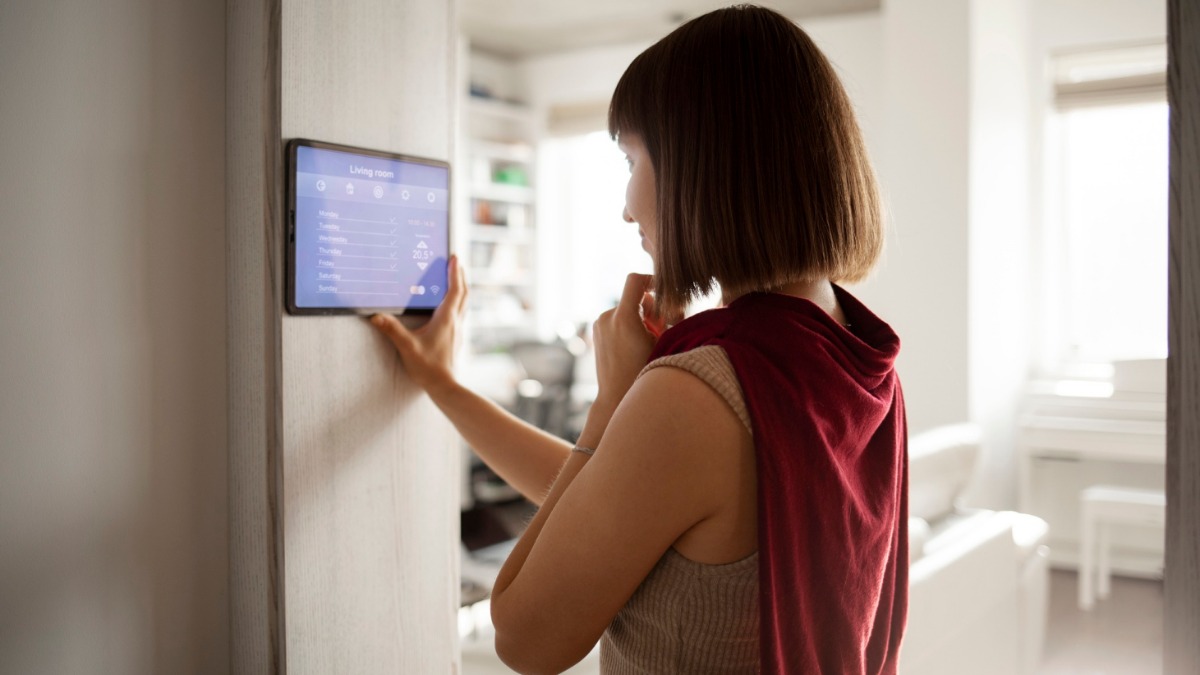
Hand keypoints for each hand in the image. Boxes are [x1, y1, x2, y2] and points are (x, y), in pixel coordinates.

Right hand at [370, 255, 466, 391]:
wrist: (445, 386)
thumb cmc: (429, 367)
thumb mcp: (407, 346)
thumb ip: (392, 330)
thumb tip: (376, 316)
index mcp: (446, 318)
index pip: (455, 289)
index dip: (455, 272)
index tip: (454, 257)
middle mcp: (456, 322)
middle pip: (464, 293)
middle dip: (460, 276)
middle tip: (456, 263)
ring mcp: (458, 330)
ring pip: (464, 304)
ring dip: (461, 289)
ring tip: (455, 280)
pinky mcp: (457, 338)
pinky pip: (460, 314)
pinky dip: (457, 303)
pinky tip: (448, 308)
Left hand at [581, 273, 674, 442]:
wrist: (616, 397)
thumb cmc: (644, 372)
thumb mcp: (661, 343)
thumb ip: (663, 316)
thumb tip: (659, 297)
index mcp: (623, 318)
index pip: (635, 280)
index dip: (651, 279)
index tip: (663, 289)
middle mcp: (607, 317)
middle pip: (634, 297)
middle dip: (650, 307)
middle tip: (660, 328)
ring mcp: (599, 324)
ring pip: (627, 308)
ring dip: (640, 317)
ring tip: (647, 341)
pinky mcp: (596, 331)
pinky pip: (618, 319)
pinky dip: (629, 325)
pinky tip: (635, 344)